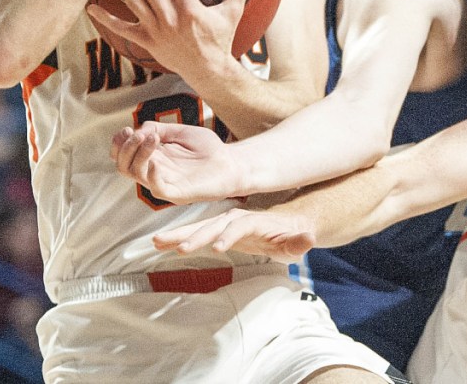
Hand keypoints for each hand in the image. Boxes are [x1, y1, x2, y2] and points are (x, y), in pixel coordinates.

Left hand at [87, 0, 261, 74]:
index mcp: (190, 11)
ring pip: (134, 3)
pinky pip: (122, 29)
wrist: (209, 71)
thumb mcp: (234, 13)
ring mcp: (155, 31)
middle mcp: (170, 20)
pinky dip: (106, 19)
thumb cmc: (221, 39)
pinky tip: (91, 7)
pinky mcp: (146, 41)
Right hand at [111, 122, 241, 203]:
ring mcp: (164, 183)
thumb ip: (160, 128)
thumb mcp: (181, 132)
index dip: (119, 143)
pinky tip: (155, 161)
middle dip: (125, 147)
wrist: (233, 162)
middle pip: (123, 165)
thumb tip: (140, 130)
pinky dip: (150, 175)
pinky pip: (156, 188)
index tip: (127, 129)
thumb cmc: (209, 148)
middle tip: (137, 133)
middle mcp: (154, 171)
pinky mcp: (177, 194)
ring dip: (138, 154)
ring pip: (135, 174)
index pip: (123, 155)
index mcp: (153, 157)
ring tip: (152, 138)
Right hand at [152, 207, 314, 262]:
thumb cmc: (291, 236)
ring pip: (199, 228)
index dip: (229, 236)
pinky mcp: (216, 231)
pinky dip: (178, 237)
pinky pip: (194, 233)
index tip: (218, 248)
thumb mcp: (298, 241)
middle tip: (180, 248)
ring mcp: (224, 223)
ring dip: (180, 234)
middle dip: (197, 236)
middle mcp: (235, 218)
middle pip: (214, 226)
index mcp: (253, 220)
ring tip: (157, 241)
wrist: (284, 224)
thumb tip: (309, 239)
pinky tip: (159, 243)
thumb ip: (301, 242)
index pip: (239, 227)